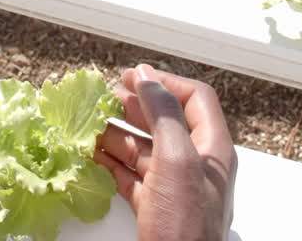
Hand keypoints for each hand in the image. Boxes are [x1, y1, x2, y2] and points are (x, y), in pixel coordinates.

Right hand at [95, 65, 236, 240]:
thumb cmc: (185, 227)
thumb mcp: (177, 161)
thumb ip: (164, 116)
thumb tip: (149, 79)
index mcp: (211, 149)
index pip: (194, 99)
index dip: (164, 82)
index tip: (133, 76)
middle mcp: (195, 164)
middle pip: (165, 121)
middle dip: (134, 106)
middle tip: (104, 97)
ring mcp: (174, 187)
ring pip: (144, 149)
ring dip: (116, 133)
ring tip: (90, 124)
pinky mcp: (155, 207)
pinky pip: (131, 175)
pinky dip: (111, 163)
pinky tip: (92, 155)